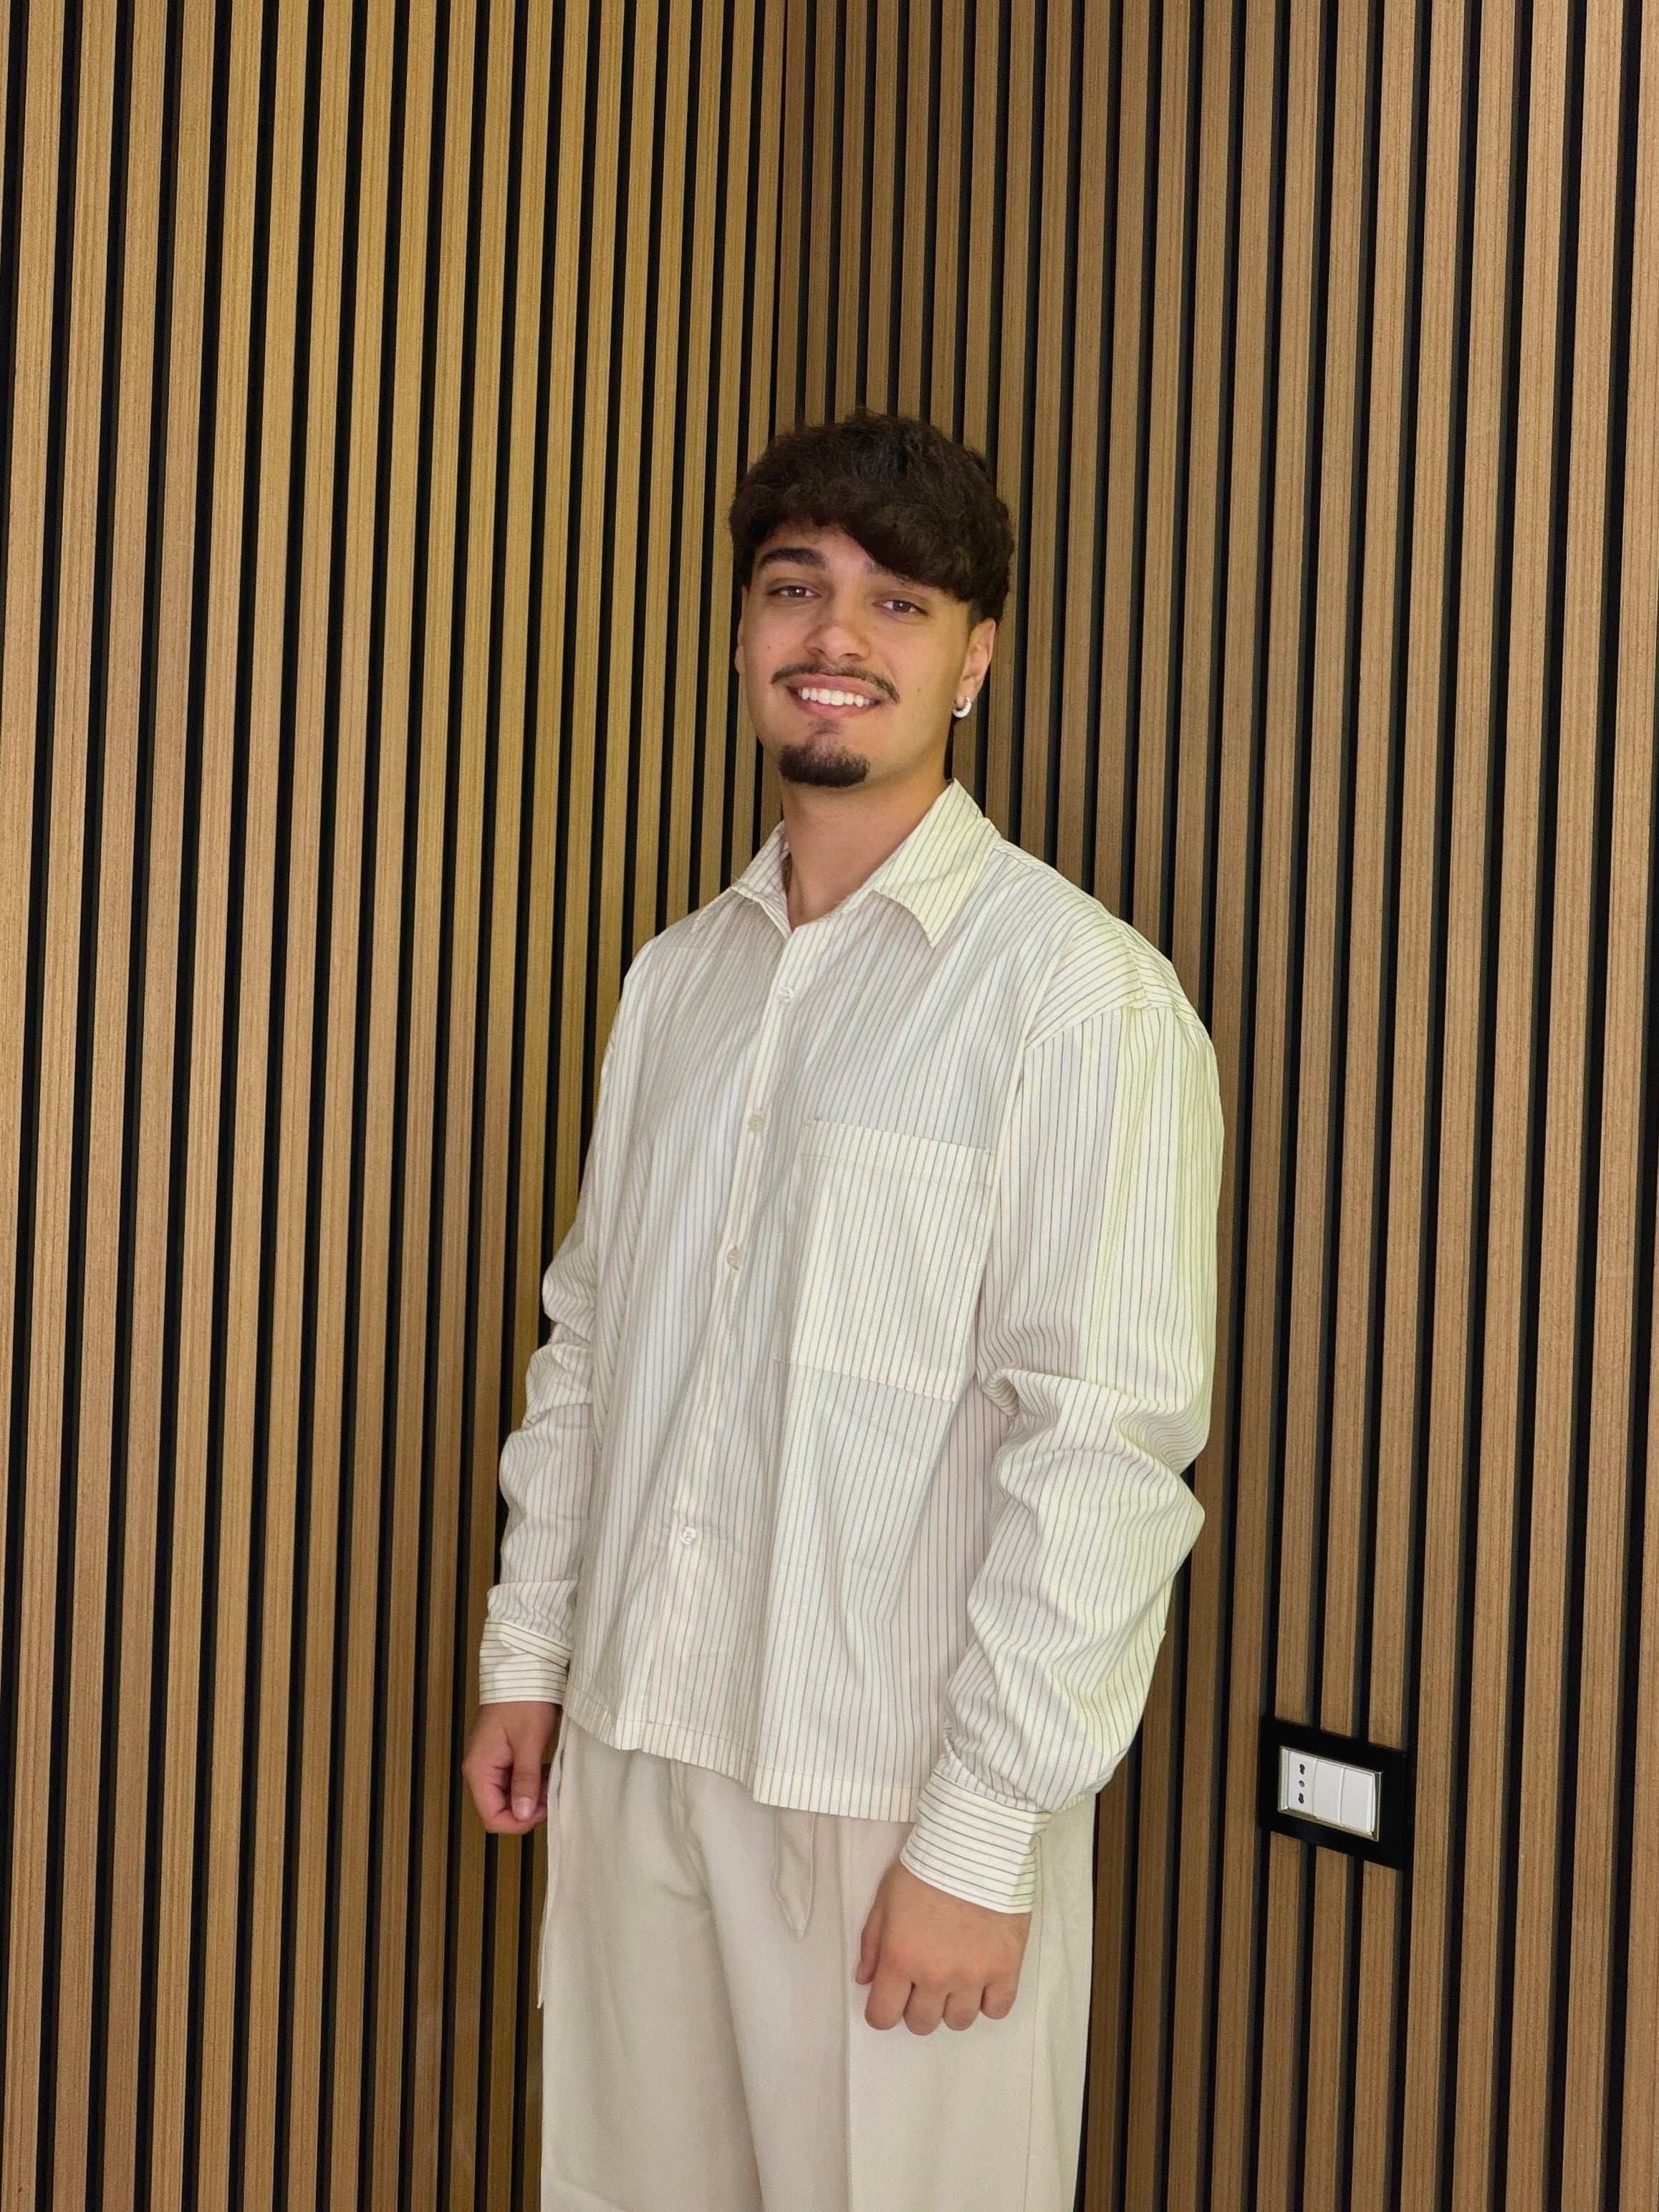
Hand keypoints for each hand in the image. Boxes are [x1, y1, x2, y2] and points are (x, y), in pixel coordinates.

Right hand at [461, 1700, 560, 1833]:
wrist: (523, 1669)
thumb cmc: (525, 1701)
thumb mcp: (529, 1742)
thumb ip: (525, 1780)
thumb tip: (522, 1815)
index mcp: (479, 1769)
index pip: (492, 1817)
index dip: (518, 1822)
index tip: (543, 1809)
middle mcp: (479, 1769)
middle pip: (498, 1808)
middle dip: (526, 1808)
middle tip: (551, 1793)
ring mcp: (489, 1761)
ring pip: (507, 1795)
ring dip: (529, 1795)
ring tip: (550, 1780)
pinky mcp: (500, 1754)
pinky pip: (511, 1780)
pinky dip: (528, 1782)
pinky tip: (544, 1772)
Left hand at [854, 1856, 1030, 2033]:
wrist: (975, 1845)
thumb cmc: (926, 1867)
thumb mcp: (885, 1898)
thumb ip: (872, 1943)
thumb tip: (865, 1980)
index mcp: (900, 1959)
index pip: (883, 2017)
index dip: (883, 2011)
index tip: (890, 1998)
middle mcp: (935, 1976)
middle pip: (922, 2024)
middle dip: (917, 2007)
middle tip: (923, 1981)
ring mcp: (973, 1976)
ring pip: (959, 2021)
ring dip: (952, 2005)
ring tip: (956, 1977)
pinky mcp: (1006, 1968)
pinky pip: (997, 2009)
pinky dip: (989, 2001)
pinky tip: (983, 1979)